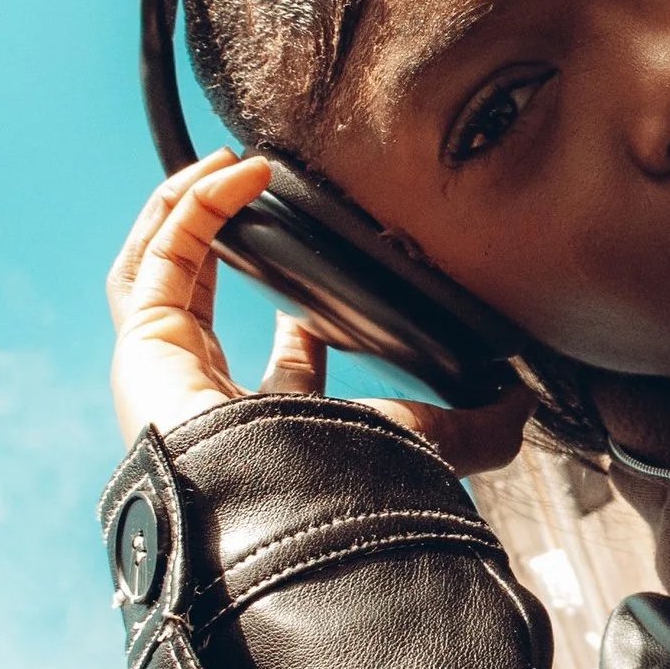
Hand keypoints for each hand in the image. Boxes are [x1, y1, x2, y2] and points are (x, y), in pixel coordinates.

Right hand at [106, 153, 534, 474]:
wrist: (277, 507)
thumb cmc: (341, 490)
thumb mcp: (426, 446)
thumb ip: (479, 431)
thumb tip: (526, 405)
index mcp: (279, 429)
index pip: (286, 363)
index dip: (300, 318)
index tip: (322, 278)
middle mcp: (212, 400)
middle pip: (207, 304)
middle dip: (223, 241)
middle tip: (249, 187)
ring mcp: (168, 369)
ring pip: (164, 271)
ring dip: (194, 210)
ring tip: (230, 161)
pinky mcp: (144, 339)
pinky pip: (155, 256)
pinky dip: (188, 206)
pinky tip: (228, 171)